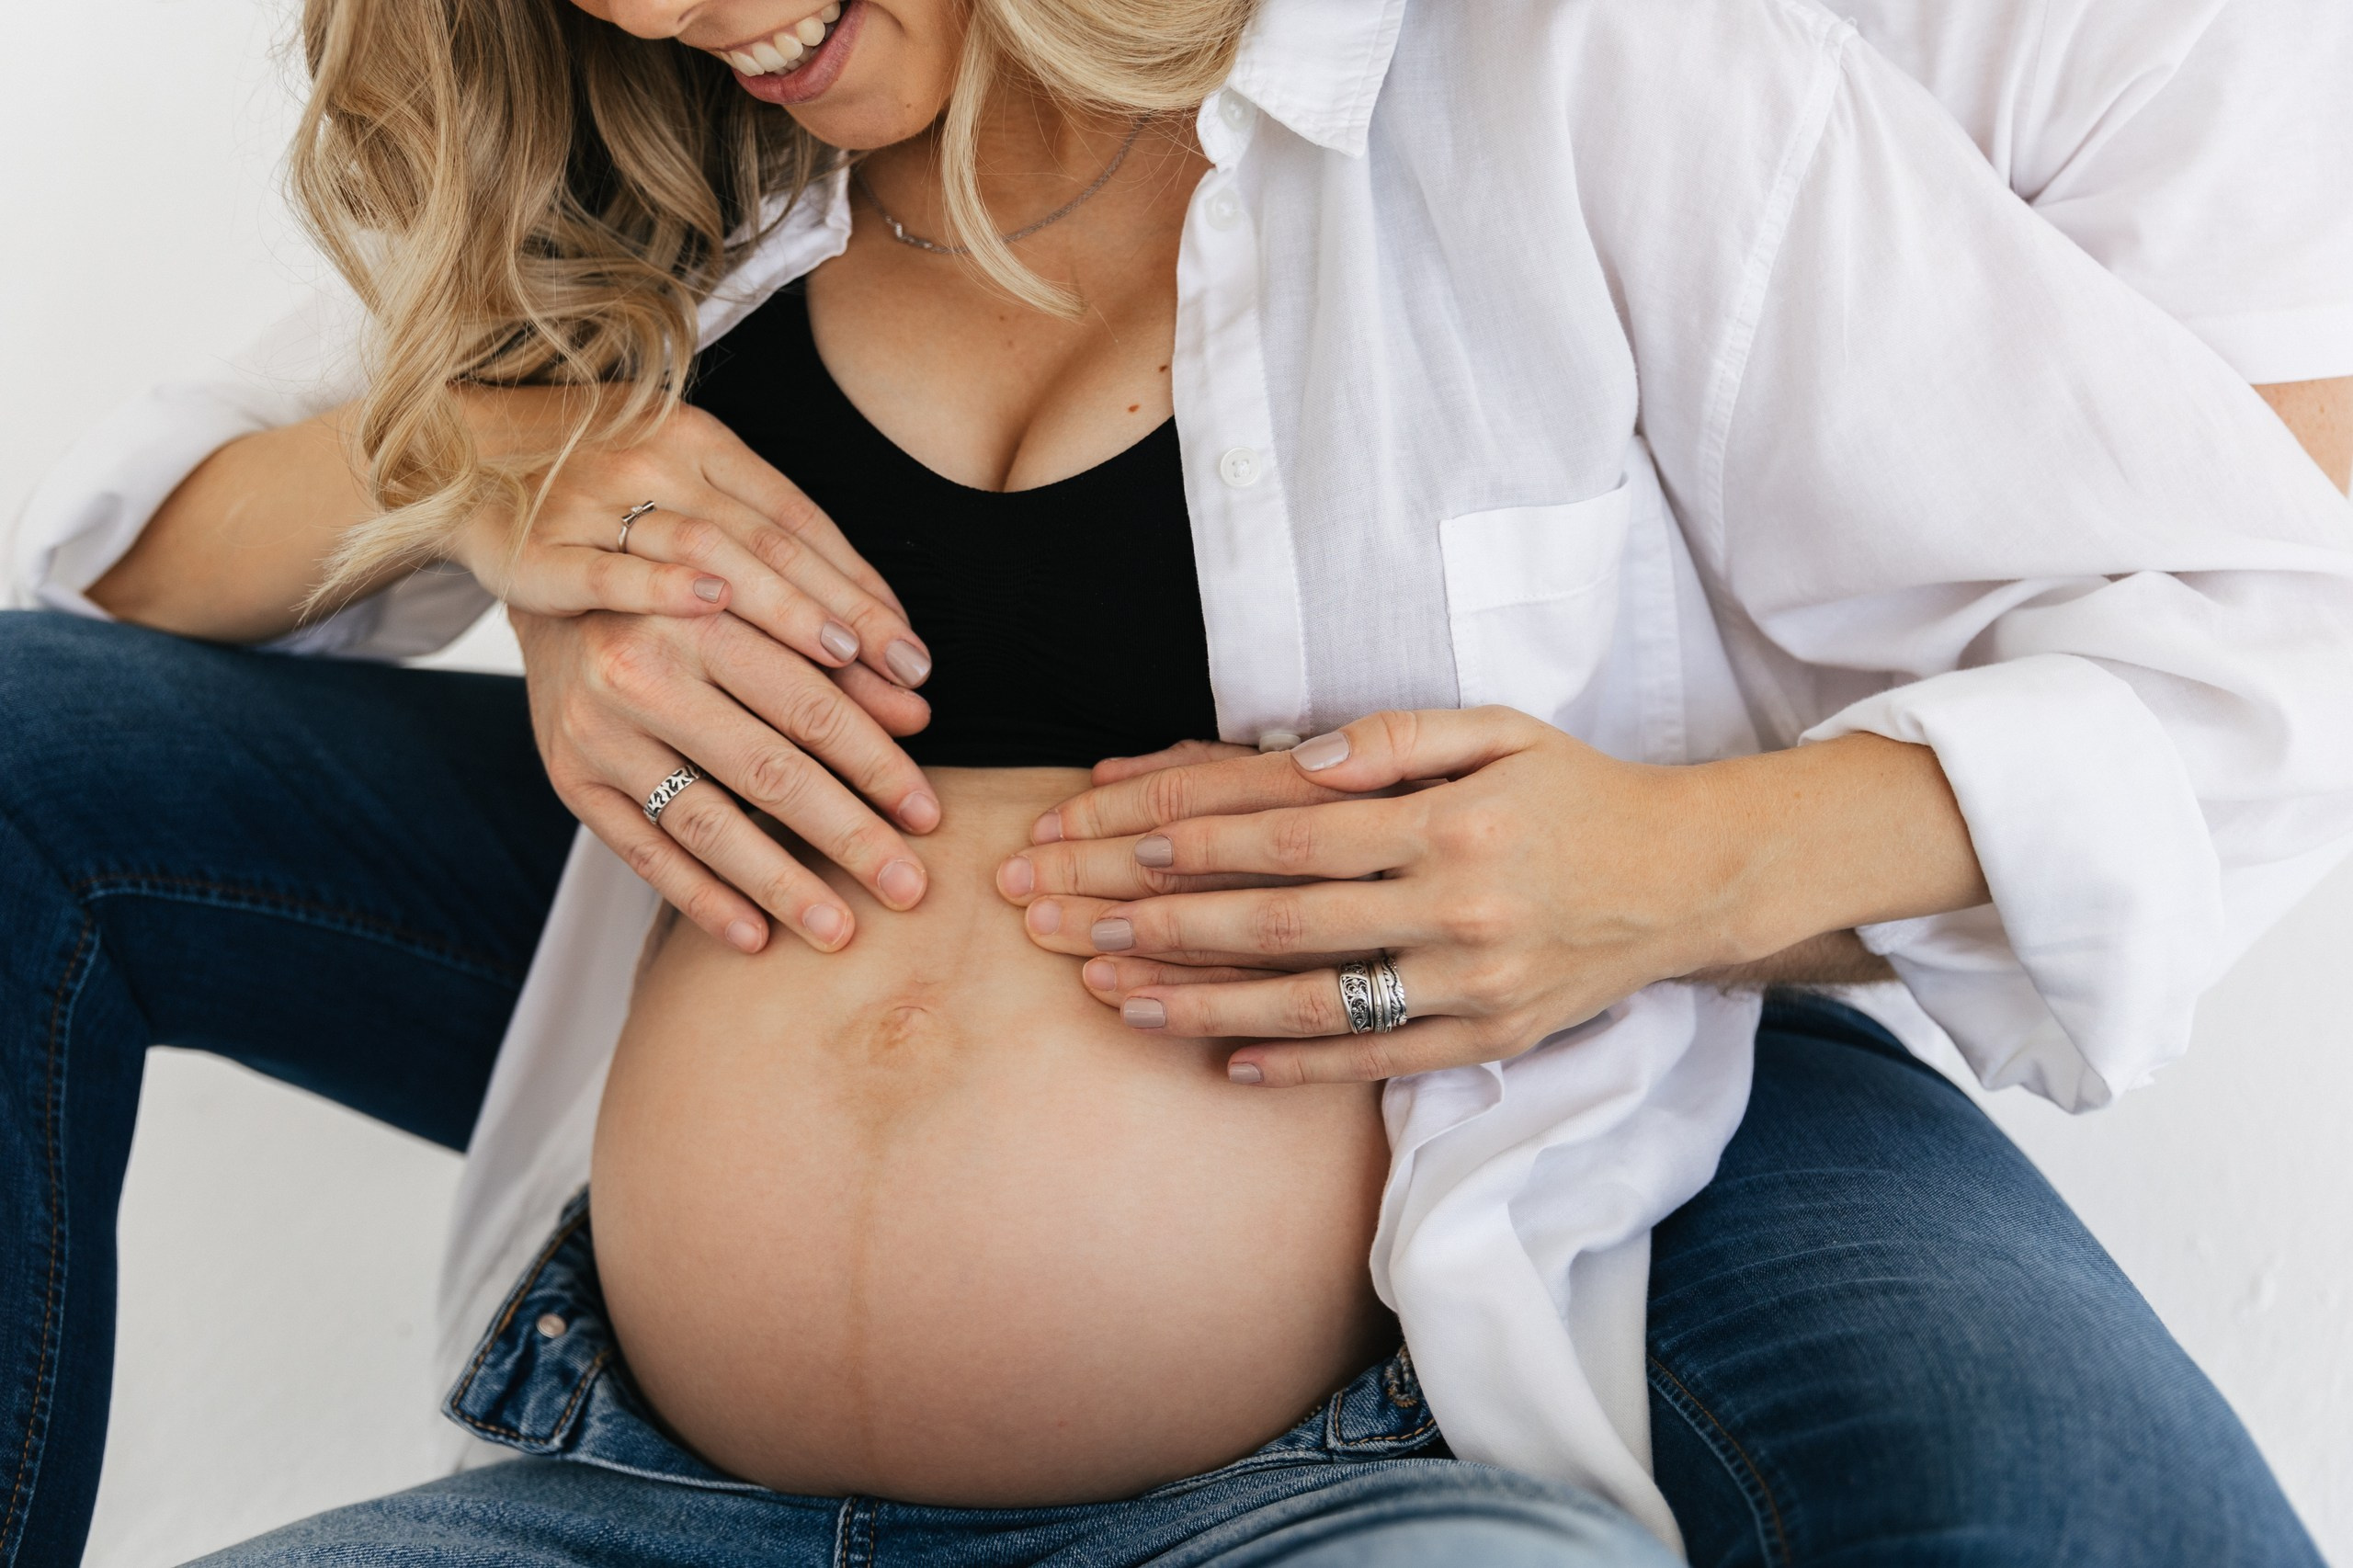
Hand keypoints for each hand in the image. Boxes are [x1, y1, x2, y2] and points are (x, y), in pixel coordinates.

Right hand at [444, 388, 934, 695]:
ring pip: (707, 552)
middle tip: (907, 677)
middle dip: (846, 615)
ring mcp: (597, 501)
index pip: (802, 520)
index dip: (863, 585)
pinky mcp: (538, 545)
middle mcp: (658, 462)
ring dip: (780, 607)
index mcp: (703, 442)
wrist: (454, 454)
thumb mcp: (681, 482)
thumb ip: (762, 539)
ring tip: (841, 661)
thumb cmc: (593, 486)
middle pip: (772, 542)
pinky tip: (711, 610)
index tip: (914, 652)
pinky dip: (659, 586)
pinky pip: (605, 570)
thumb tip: (868, 631)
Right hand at [513, 601, 940, 957]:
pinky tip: (754, 936)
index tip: (927, 814)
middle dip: (848, 836)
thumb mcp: (762, 605)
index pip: (810, 706)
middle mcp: (640, 672)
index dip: (876, 764)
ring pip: (706, 824)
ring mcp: (599, 733)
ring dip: (780, 885)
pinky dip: (700, 899)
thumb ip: (839, 659)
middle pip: (766, 772)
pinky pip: (644, 853)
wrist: (561, 598)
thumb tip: (917, 717)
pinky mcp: (572, 780)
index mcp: (698, 616)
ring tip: (839, 928)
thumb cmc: (688, 601)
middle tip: (907, 887)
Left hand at [997, 708, 1982, 1084]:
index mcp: (1450, 823)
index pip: (1294, 831)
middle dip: (1164, 922)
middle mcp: (1456, 909)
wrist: (1686, 879)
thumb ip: (1396, 736)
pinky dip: (1300, 1065)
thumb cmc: (1576, 791)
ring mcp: (1471, 985)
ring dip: (1203, 1001)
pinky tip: (1224, 1063)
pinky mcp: (1489, 1040)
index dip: (1198, 838)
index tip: (1114, 840)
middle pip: (1280, 921)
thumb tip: (1299, 755)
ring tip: (1114, 998)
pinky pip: (1378, 1061)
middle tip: (1071, 923)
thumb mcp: (1500, 730)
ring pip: (1313, 1002)